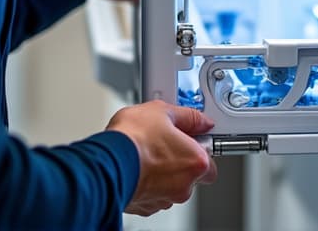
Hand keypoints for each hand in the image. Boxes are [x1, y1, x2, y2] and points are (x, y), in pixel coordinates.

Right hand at [106, 100, 216, 215]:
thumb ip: (188, 116)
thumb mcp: (163, 111)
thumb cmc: (135, 137)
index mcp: (196, 162)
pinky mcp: (145, 207)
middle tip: (164, 143)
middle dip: (179, 160)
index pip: (210, 161)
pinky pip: (152, 193)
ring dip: (162, 172)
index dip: (198, 148)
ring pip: (170, 185)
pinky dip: (147, 182)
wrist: (106, 160)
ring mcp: (165, 198)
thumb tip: (202, 120)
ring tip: (146, 152)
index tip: (189, 139)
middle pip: (190, 174)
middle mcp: (184, 185)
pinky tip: (137, 165)